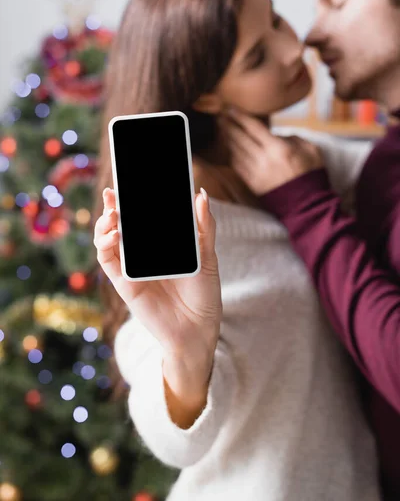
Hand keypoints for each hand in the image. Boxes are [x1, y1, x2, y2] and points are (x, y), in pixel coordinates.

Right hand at [93, 188, 221, 362]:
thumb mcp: (207, 255)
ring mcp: (131, 267)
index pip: (141, 217)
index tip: (129, 183)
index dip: (132, 200)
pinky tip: (114, 235)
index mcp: (161, 244)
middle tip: (113, 192)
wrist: (198, 329)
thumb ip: (204, 225)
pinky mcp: (123, 283)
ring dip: (105, 224)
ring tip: (113, 214)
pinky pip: (107, 261)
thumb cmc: (203, 293)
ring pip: (108, 240)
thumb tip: (201, 194)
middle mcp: (143, 254)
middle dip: (112, 206)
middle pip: (121, 225)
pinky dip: (105, 245)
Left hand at [219, 107, 323, 195]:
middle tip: (220, 115)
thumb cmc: (311, 175)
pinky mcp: (252, 184)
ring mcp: (255, 172)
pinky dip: (232, 154)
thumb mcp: (311, 149)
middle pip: (239, 138)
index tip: (231, 109)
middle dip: (228, 125)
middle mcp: (264, 159)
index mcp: (278, 148)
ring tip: (222, 129)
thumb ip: (293, 137)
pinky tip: (230, 148)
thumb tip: (277, 135)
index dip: (240, 117)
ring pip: (235, 151)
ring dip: (227, 138)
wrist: (307, 205)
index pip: (253, 128)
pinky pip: (237, 166)